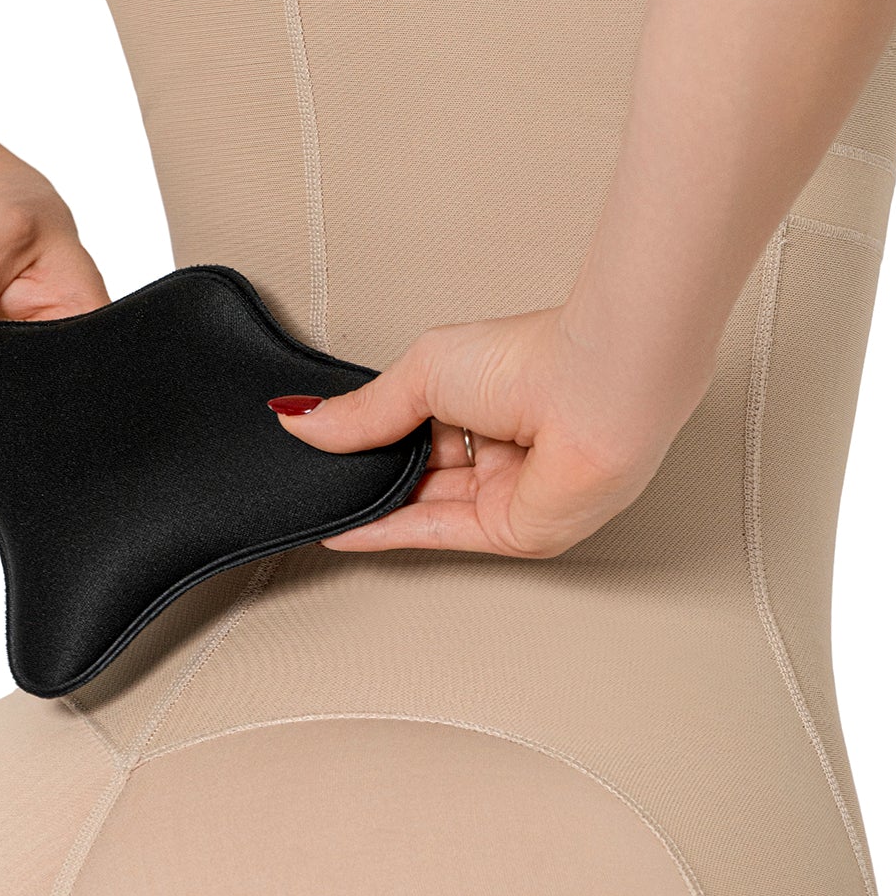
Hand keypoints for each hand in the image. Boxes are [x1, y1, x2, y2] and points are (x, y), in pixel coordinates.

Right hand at [270, 308, 697, 556]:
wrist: (592, 391)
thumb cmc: (533, 360)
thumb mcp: (423, 373)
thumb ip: (365, 409)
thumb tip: (302, 418)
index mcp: (490, 399)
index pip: (420, 430)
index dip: (371, 441)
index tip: (323, 448)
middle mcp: (504, 450)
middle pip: (421, 475)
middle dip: (369, 478)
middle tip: (314, 476)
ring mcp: (510, 493)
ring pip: (426, 509)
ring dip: (372, 508)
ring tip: (319, 501)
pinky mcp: (514, 531)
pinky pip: (440, 535)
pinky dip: (389, 534)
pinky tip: (345, 531)